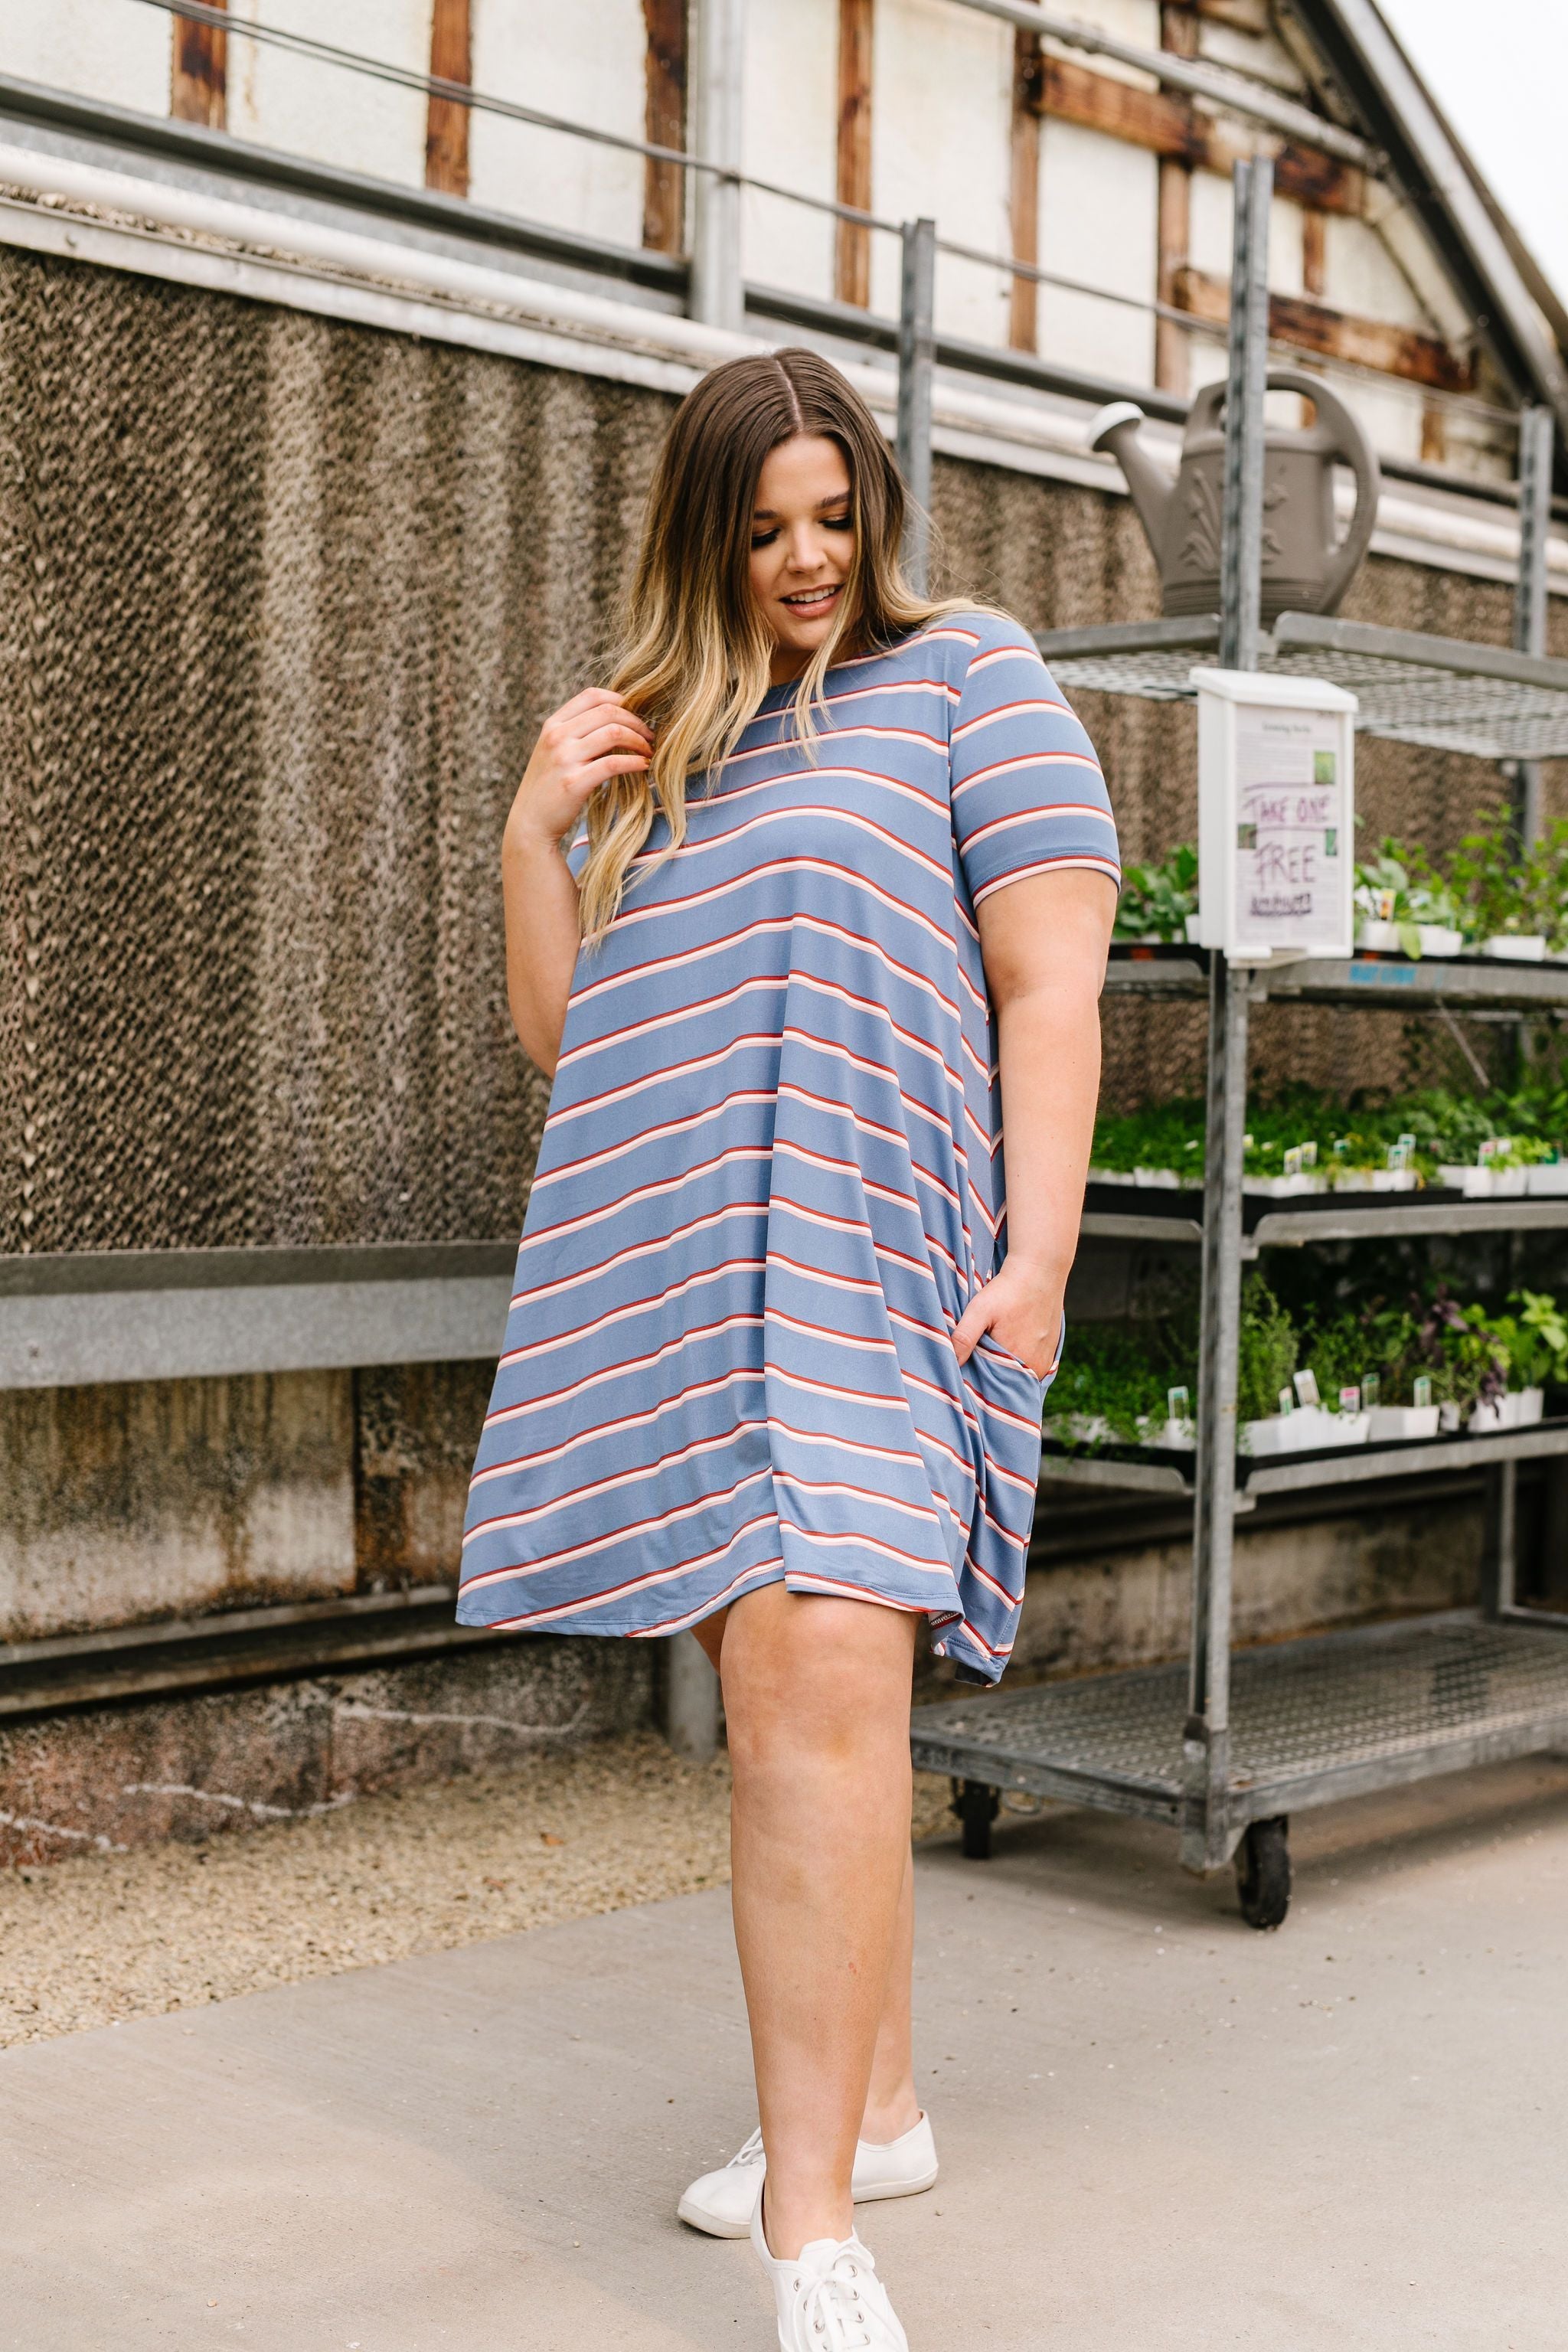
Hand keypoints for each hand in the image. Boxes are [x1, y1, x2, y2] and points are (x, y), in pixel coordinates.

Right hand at [504, 688, 652, 852]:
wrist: (530, 823)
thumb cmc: (550, 787)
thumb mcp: (555, 751)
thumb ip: (577, 733)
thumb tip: (618, 722)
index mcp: (553, 725)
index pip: (592, 695)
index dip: (621, 700)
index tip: (636, 715)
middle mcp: (557, 737)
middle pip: (608, 712)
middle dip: (636, 721)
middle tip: (650, 736)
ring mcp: (564, 759)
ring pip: (614, 733)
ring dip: (639, 741)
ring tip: (649, 751)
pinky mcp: (574, 783)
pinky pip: (613, 763)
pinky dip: (635, 762)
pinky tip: (644, 767)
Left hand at [951, 1259, 1062, 1379]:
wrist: (1040, 1271)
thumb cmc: (1009, 1289)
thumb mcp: (981, 1310)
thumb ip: (964, 1337)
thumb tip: (952, 1363)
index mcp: (1019, 1362)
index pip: (993, 1387)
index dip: (978, 1382)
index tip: (966, 1373)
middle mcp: (1036, 1368)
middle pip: (1006, 1383)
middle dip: (990, 1377)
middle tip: (975, 1361)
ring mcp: (1045, 1362)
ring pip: (1018, 1375)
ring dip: (1005, 1369)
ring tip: (992, 1352)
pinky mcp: (1050, 1353)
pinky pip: (1029, 1367)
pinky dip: (1017, 1362)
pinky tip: (1008, 1347)